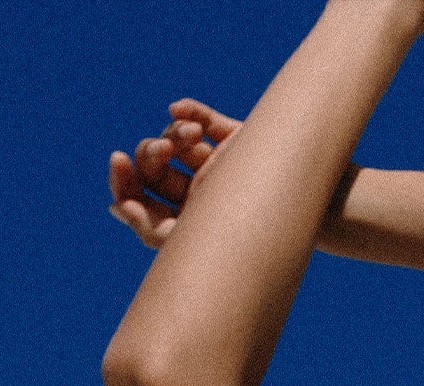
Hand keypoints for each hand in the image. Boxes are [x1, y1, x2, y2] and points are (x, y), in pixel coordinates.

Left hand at [108, 100, 239, 248]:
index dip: (124, 180)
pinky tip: (178, 108)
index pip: (140, 197)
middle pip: (152, 166)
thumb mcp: (196, 239)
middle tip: (163, 150)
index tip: (118, 162)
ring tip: (191, 135)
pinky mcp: (232, 141)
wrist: (308, 215)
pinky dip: (188, 110)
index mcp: (184, 222)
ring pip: (173, 139)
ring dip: (173, 132)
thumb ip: (152, 229)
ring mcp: (213, 165)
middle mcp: (194, 193)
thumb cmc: (252, 237)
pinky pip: (202, 119)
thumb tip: (115, 207)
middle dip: (150, 154)